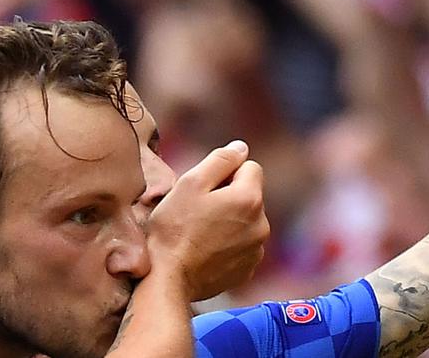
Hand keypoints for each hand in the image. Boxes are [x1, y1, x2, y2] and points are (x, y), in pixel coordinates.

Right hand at [146, 141, 269, 300]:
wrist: (167, 280)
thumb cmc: (174, 229)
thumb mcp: (190, 184)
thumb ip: (220, 160)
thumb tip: (241, 148)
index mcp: (250, 199)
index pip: (250, 167)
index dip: (225, 173)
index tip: (205, 189)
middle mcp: (262, 224)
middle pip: (249, 195)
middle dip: (229, 197)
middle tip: (198, 212)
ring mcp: (256, 249)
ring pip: (246, 221)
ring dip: (230, 221)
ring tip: (200, 233)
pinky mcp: (247, 269)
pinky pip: (242, 245)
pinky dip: (228, 245)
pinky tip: (205, 251)